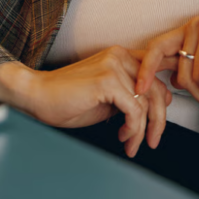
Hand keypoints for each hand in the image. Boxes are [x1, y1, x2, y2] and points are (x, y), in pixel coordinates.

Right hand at [0, 48, 172, 157]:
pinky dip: (132, 128)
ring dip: (141, 130)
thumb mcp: (107, 97)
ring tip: (131, 143)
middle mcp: (120, 56)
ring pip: (146, 103)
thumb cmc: (67, 98)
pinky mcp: (107, 81)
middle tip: (152, 140)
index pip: (155, 78)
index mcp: (120, 56)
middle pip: (156, 89)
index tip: (156, 124)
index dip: (161, 103)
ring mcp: (114, 66)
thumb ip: (130, 97)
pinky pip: (134, 110)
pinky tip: (122, 135)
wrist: (38, 95)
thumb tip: (155, 108)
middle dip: (158, 120)